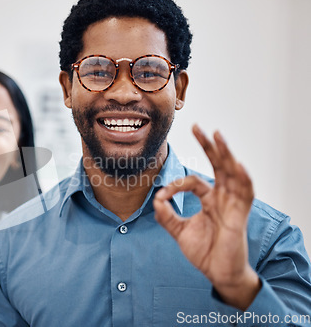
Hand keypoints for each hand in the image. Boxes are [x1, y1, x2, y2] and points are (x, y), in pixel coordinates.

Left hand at [153, 124, 260, 309]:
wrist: (216, 273)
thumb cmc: (204, 252)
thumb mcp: (179, 231)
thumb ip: (166, 216)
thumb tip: (155, 199)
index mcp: (208, 199)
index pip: (192, 181)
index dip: (176, 184)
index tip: (162, 194)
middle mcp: (221, 198)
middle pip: (217, 166)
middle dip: (208, 146)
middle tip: (198, 127)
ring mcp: (232, 204)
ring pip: (231, 173)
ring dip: (225, 154)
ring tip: (218, 136)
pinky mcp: (239, 215)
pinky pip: (245, 194)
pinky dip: (243, 179)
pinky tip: (237, 164)